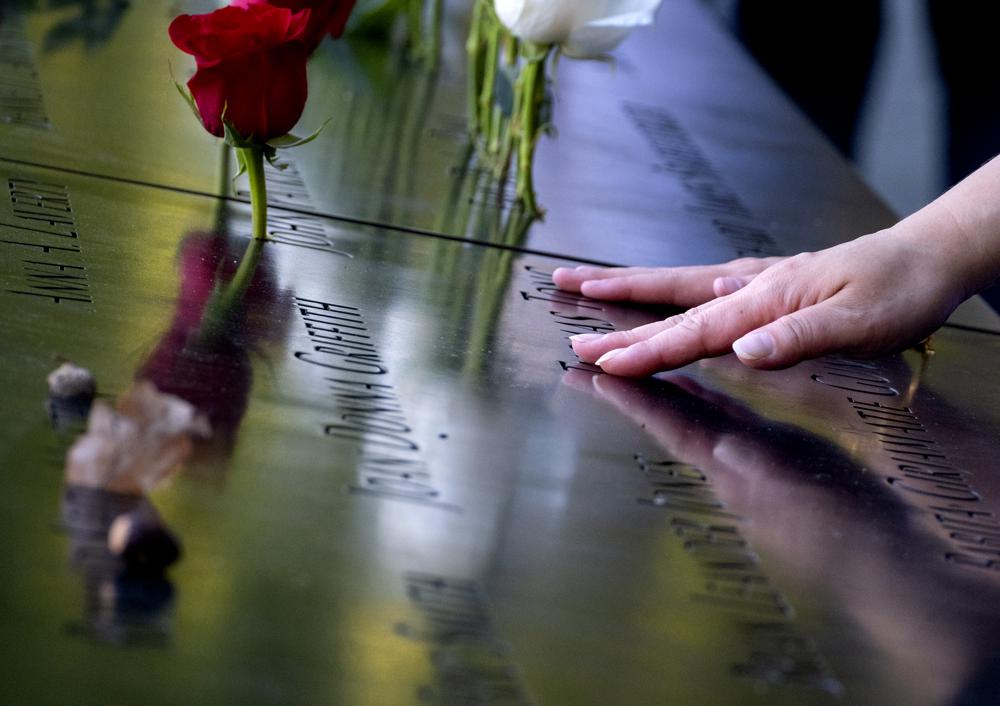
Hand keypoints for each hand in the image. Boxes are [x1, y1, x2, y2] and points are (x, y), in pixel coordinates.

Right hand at [554, 228, 967, 375]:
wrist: (929, 254)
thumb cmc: (900, 290)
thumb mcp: (860, 323)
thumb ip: (797, 338)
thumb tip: (741, 352)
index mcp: (767, 299)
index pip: (695, 331)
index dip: (647, 351)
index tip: (603, 363)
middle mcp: (753, 285)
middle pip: (672, 307)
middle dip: (618, 321)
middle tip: (571, 330)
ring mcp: (758, 279)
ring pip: (681, 286)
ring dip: (632, 288)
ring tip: (589, 283)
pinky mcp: (769, 281)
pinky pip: (705, 283)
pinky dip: (673, 285)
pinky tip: (673, 289)